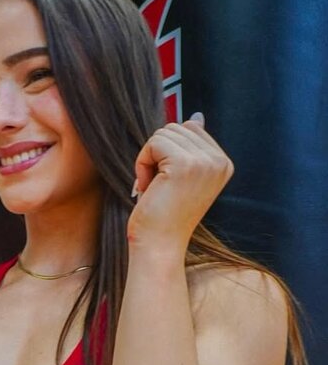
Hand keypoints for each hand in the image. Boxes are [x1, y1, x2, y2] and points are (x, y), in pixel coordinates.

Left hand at [127, 115, 232, 251]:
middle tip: (158, 188)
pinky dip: (142, 163)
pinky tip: (146, 187)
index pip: (190, 128)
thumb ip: (190, 147)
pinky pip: (153, 143)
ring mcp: (205, 161)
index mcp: (223, 163)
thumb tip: (197, 118)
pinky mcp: (185, 164)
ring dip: (149, 160)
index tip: (168, 183)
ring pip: (163, 134)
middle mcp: (219, 161)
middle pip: (176, 127)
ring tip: (154, 189)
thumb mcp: (181, 177)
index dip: (168, 153)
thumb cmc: (163, 217)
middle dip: (157, 155)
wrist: (159, 246)